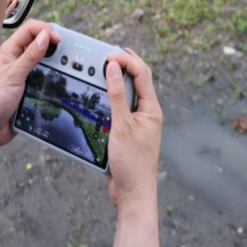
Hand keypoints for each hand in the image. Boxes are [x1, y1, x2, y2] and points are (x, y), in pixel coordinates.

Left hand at [0, 19, 59, 150]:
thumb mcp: (14, 75)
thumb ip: (30, 56)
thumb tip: (45, 37)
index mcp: (11, 51)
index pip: (30, 30)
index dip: (46, 30)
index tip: (58, 40)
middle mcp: (18, 59)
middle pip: (40, 42)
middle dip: (54, 44)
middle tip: (66, 52)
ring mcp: (25, 73)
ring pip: (45, 60)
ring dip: (56, 61)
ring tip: (66, 65)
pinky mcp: (30, 86)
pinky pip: (46, 76)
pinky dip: (54, 76)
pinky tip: (60, 79)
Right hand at [103, 48, 163, 208]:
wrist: (132, 193)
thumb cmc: (132, 163)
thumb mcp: (122, 126)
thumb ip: (117, 96)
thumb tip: (114, 69)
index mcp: (151, 108)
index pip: (142, 74)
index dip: (127, 59)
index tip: (108, 54)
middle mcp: (146, 113)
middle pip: (136, 80)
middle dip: (122, 65)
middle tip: (103, 54)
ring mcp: (136, 122)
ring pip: (124, 95)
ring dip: (112, 82)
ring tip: (97, 71)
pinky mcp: (126, 132)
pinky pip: (116, 110)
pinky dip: (106, 100)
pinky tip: (95, 98)